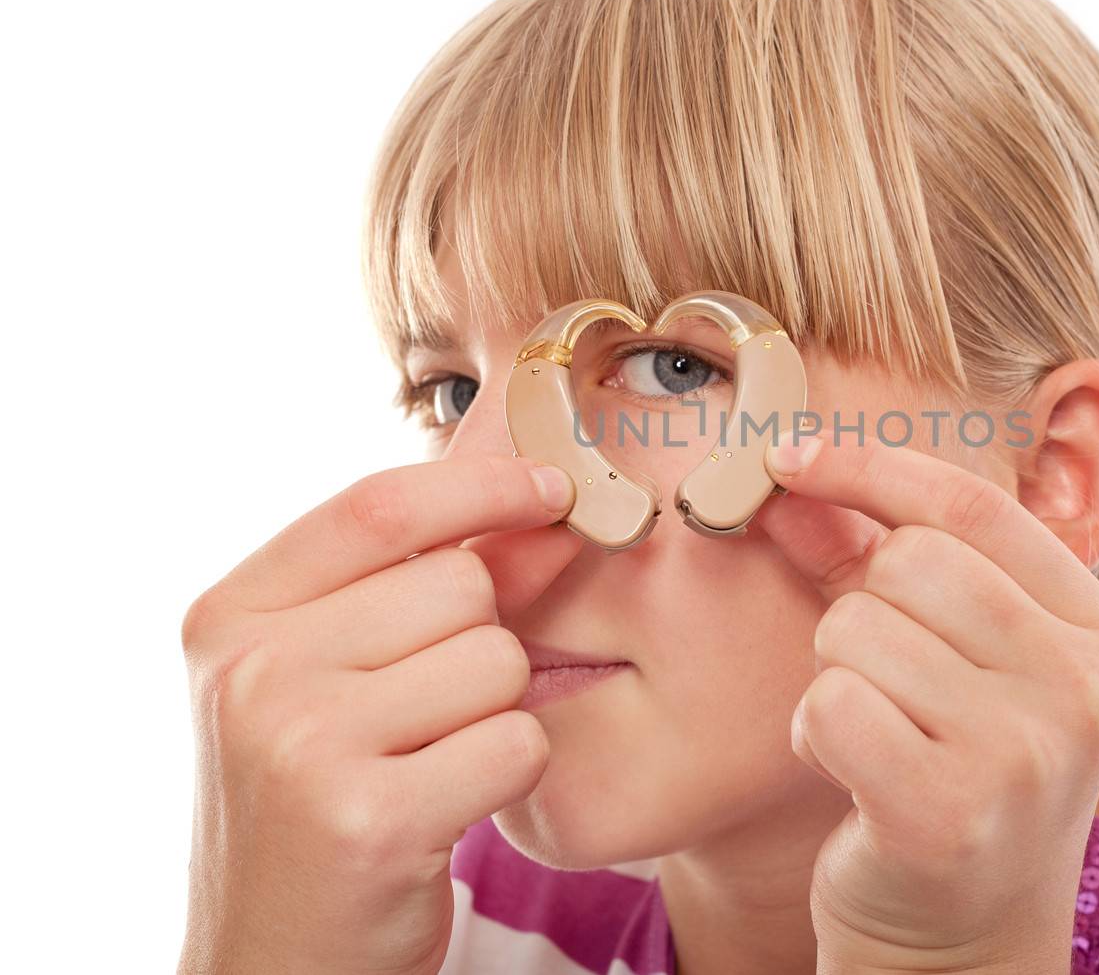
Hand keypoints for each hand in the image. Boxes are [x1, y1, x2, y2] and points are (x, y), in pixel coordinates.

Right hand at [178, 454, 581, 974]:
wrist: (274, 957)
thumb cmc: (319, 800)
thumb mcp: (337, 678)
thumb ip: (428, 588)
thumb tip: (550, 514)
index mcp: (230, 617)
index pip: (378, 507)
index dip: (482, 484)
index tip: (552, 489)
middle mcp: (253, 672)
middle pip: (461, 585)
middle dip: (483, 639)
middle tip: (428, 716)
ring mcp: (304, 746)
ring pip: (499, 660)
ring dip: (495, 712)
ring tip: (428, 765)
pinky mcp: (371, 821)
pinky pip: (516, 741)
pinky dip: (508, 773)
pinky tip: (449, 807)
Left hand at [757, 431, 1098, 973]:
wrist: (960, 936)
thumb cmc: (953, 771)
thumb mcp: (948, 657)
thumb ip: (875, 560)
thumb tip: (790, 479)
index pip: (975, 506)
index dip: (871, 466)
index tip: (790, 456)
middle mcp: (1084, 688)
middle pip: (910, 561)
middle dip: (862, 606)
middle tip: (886, 678)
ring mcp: (1027, 753)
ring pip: (856, 628)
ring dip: (838, 676)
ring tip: (881, 734)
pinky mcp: (949, 812)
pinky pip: (829, 703)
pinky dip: (814, 732)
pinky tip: (856, 773)